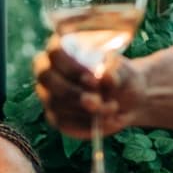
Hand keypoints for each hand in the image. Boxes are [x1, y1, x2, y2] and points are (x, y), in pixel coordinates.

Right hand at [32, 40, 146, 138]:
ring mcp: (49, 94)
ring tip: (111, 108)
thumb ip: (113, 73)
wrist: (126, 98)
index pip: (54, 51)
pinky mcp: (56, 117)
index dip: (71, 66)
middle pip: (46, 77)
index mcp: (63, 48)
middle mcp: (50, 70)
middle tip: (97, 101)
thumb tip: (103, 77)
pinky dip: (86, 124)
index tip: (94, 79)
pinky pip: (63, 123)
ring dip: (84, 110)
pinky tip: (105, 120)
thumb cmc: (120, 77)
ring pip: (55, 103)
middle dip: (72, 92)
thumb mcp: (122, 72)